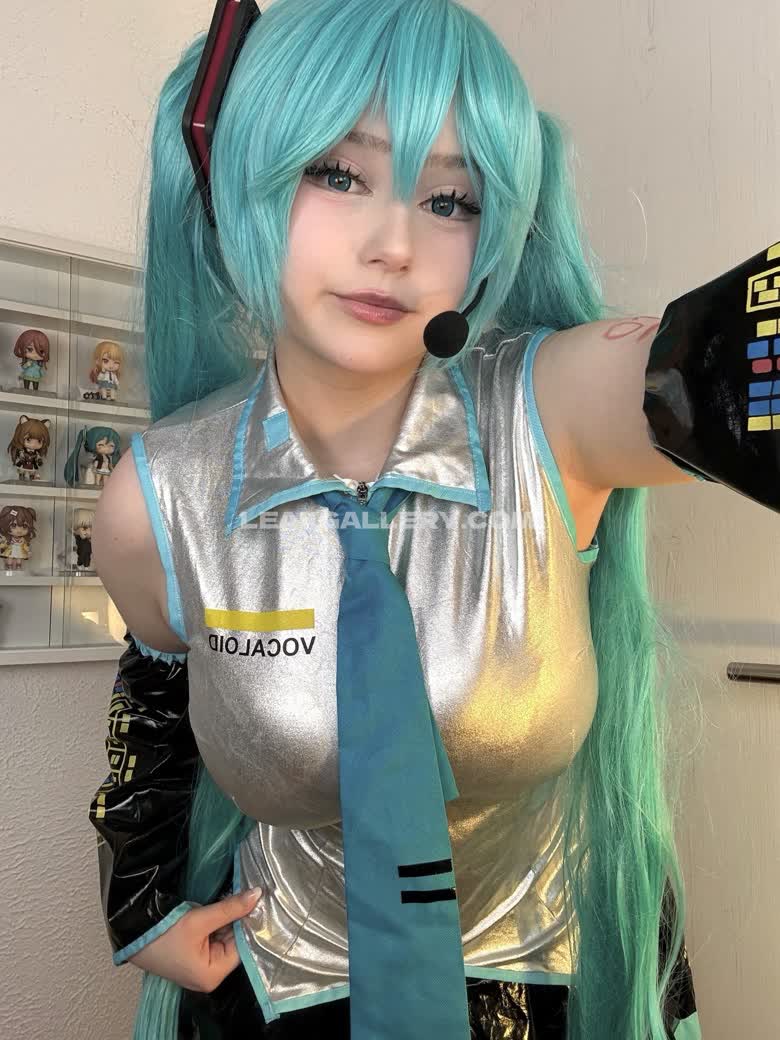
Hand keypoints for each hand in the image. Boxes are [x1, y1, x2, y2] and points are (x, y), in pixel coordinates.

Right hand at [128, 888, 262, 992]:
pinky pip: (213, 936)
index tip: (258, 901)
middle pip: (234, 942)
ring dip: (228, 918)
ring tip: (237, 895)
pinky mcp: (194, 954)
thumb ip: (231, 908)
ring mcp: (200, 965)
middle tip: (249, 893)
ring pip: (224, 936)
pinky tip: (222, 904)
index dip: (249, 924)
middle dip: (239, 919)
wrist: (132, 932)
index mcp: (212, 976)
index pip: (242, 947)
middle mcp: (209, 975)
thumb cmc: (164, 933)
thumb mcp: (201, 919)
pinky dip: (217, 921)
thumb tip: (257, 895)